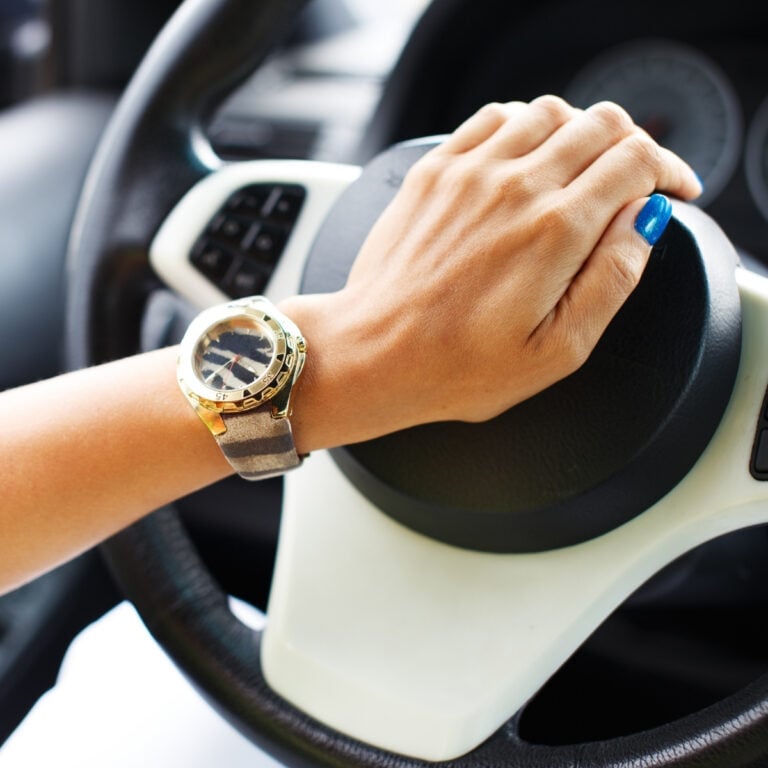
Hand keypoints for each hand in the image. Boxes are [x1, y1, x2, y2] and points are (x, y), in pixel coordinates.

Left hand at [282, 96, 701, 451]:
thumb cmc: (457, 366)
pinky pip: (493, 117)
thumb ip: (613, 279)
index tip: (671, 189)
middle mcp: (514, 187)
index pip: (636, 160)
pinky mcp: (434, 170)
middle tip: (632, 181)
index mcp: (555, 231)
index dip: (667, 169)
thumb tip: (645, 222)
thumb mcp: (558, 350)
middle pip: (601, 125)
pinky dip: (524, 125)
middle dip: (632, 147)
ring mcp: (469, 172)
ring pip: (549, 112)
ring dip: (580, 133)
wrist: (374, 353)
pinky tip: (525, 157)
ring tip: (580, 172)